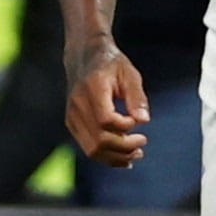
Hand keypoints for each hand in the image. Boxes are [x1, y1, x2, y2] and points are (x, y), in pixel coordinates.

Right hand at [64, 40, 148, 166]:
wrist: (84, 57)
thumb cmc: (111, 64)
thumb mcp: (129, 74)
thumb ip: (137, 97)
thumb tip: (144, 120)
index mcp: (92, 88)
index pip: (106, 120)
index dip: (125, 126)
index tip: (137, 120)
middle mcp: (78, 104)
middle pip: (99, 139)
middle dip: (124, 147)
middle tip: (143, 141)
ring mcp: (72, 116)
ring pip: (92, 149)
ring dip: (116, 157)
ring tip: (136, 154)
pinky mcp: (72, 124)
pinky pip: (88, 148)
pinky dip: (107, 156)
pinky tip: (123, 157)